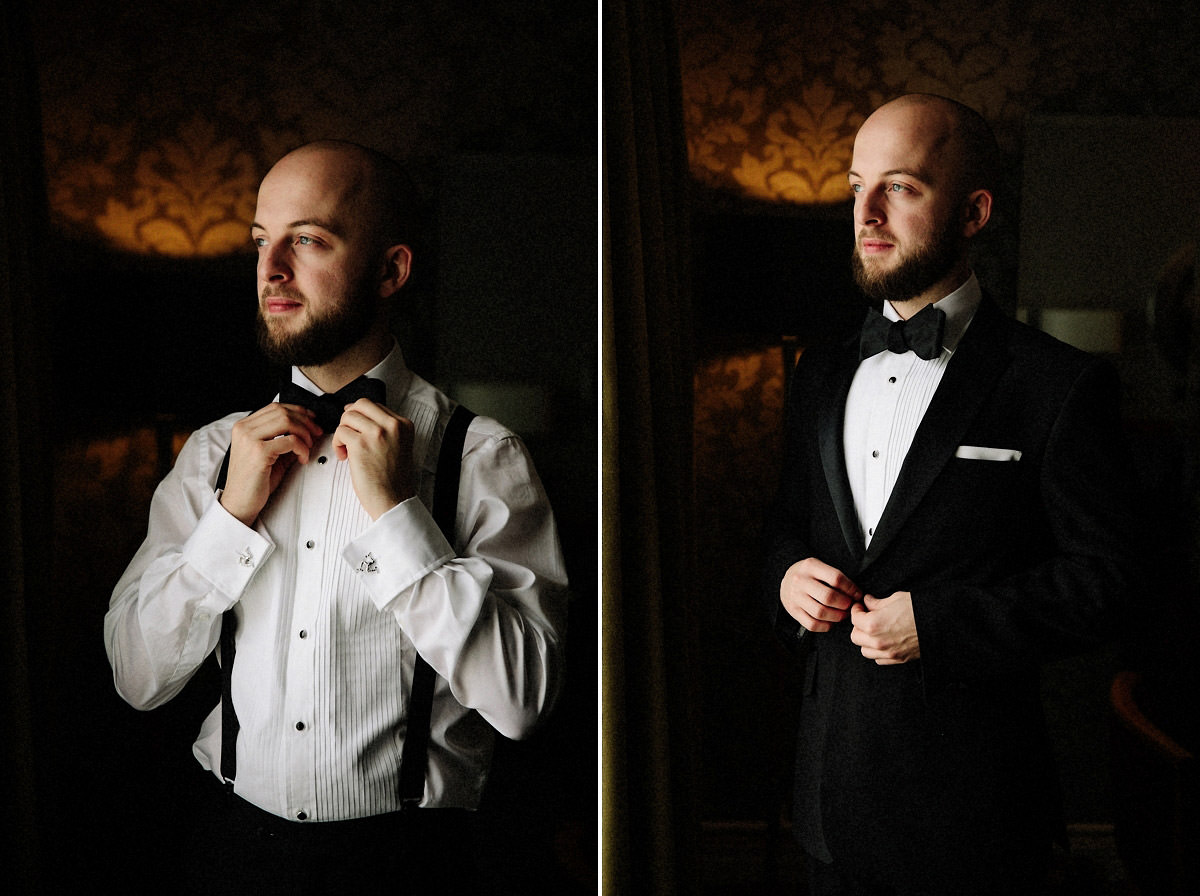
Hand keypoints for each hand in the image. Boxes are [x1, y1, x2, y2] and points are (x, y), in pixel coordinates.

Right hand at [220, 402, 321, 525]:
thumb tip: (309, 428)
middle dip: (305, 421)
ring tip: (308, 448)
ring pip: (287, 422)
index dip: (298, 411)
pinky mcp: (258, 452)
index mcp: (244, 426)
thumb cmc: (255, 481)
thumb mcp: (271, 455)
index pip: (275, 407)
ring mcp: (249, 439)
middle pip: (283, 412)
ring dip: (305, 433)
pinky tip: (302, 459)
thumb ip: (286, 439)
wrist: (240, 503)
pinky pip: (290, 441)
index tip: (312, 420)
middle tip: (316, 434)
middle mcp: (244, 429)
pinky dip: (302, 448)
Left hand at [332, 398, 415, 519]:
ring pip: (348, 416)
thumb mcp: (399, 446)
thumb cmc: (393, 479)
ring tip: (347, 449)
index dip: (361, 417)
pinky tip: (344, 457)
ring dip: (342, 432)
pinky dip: (338, 444)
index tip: (358, 431)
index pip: (376, 406)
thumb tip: (355, 412)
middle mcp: (393, 425)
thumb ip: (384, 429)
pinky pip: (340, 431)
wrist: (393, 501)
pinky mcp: (360, 444)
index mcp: (404, 425)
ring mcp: (377, 433)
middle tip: (348, 436)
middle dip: (350, 419)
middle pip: (361, 404)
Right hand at [780, 558, 862, 632]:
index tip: (857, 594)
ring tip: (842, 614)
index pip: (836, 578)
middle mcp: (800, 581)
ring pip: (820, 612)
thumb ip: (835, 577)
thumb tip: (856, 594)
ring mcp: (795, 597)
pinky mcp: (793, 611)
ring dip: (837, 616)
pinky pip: (812, 624)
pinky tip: (830, 622)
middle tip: (850, 606)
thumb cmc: (809, 574)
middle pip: (828, 597)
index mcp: (810, 566)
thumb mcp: (819, 567)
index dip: (851, 588)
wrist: (785, 579)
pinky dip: (825, 626)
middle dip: (844, 604)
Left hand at [850, 592, 919, 664]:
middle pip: (855, 636)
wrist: (940, 623)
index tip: (860, 606)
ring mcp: (888, 652)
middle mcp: (878, 641)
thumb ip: (877, 603)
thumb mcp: (895, 599)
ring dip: (866, 640)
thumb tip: (868, 602)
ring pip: (864, 651)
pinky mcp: (898, 659)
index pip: (854, 619)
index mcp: (874, 624)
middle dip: (858, 626)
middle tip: (866, 617)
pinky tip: (883, 641)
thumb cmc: (919, 608)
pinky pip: (878, 659)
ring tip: (874, 630)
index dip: (856, 610)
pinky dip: (877, 651)